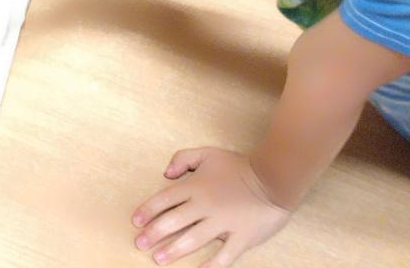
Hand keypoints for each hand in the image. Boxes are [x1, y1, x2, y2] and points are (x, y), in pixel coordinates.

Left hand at [132, 148, 292, 266]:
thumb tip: (165, 173)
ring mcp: (223, 223)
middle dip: (153, 234)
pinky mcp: (242, 237)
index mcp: (195, 187)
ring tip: (158, 259)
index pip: (164, 200)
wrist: (274, 179)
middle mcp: (205, 206)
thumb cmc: (239, 166)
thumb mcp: (207, 153)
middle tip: (139, 244)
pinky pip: (225, 255)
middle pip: (173, 222)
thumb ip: (182, 159)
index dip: (147, 211)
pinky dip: (212, 265)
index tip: (135, 222)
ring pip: (193, 239)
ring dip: (174, 250)